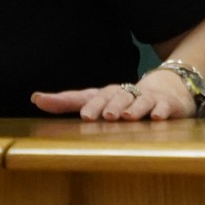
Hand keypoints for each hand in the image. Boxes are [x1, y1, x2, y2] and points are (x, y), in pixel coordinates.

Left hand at [32, 68, 198, 121]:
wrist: (169, 88)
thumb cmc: (125, 98)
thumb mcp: (98, 99)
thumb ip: (68, 101)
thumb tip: (35, 97)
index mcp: (108, 94)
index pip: (93, 96)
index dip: (88, 104)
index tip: (83, 114)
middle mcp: (127, 94)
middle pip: (117, 96)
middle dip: (110, 105)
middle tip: (104, 116)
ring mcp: (149, 98)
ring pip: (141, 101)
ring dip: (134, 108)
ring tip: (128, 116)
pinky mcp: (168, 104)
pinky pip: (165, 106)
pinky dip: (161, 110)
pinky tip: (157, 116)